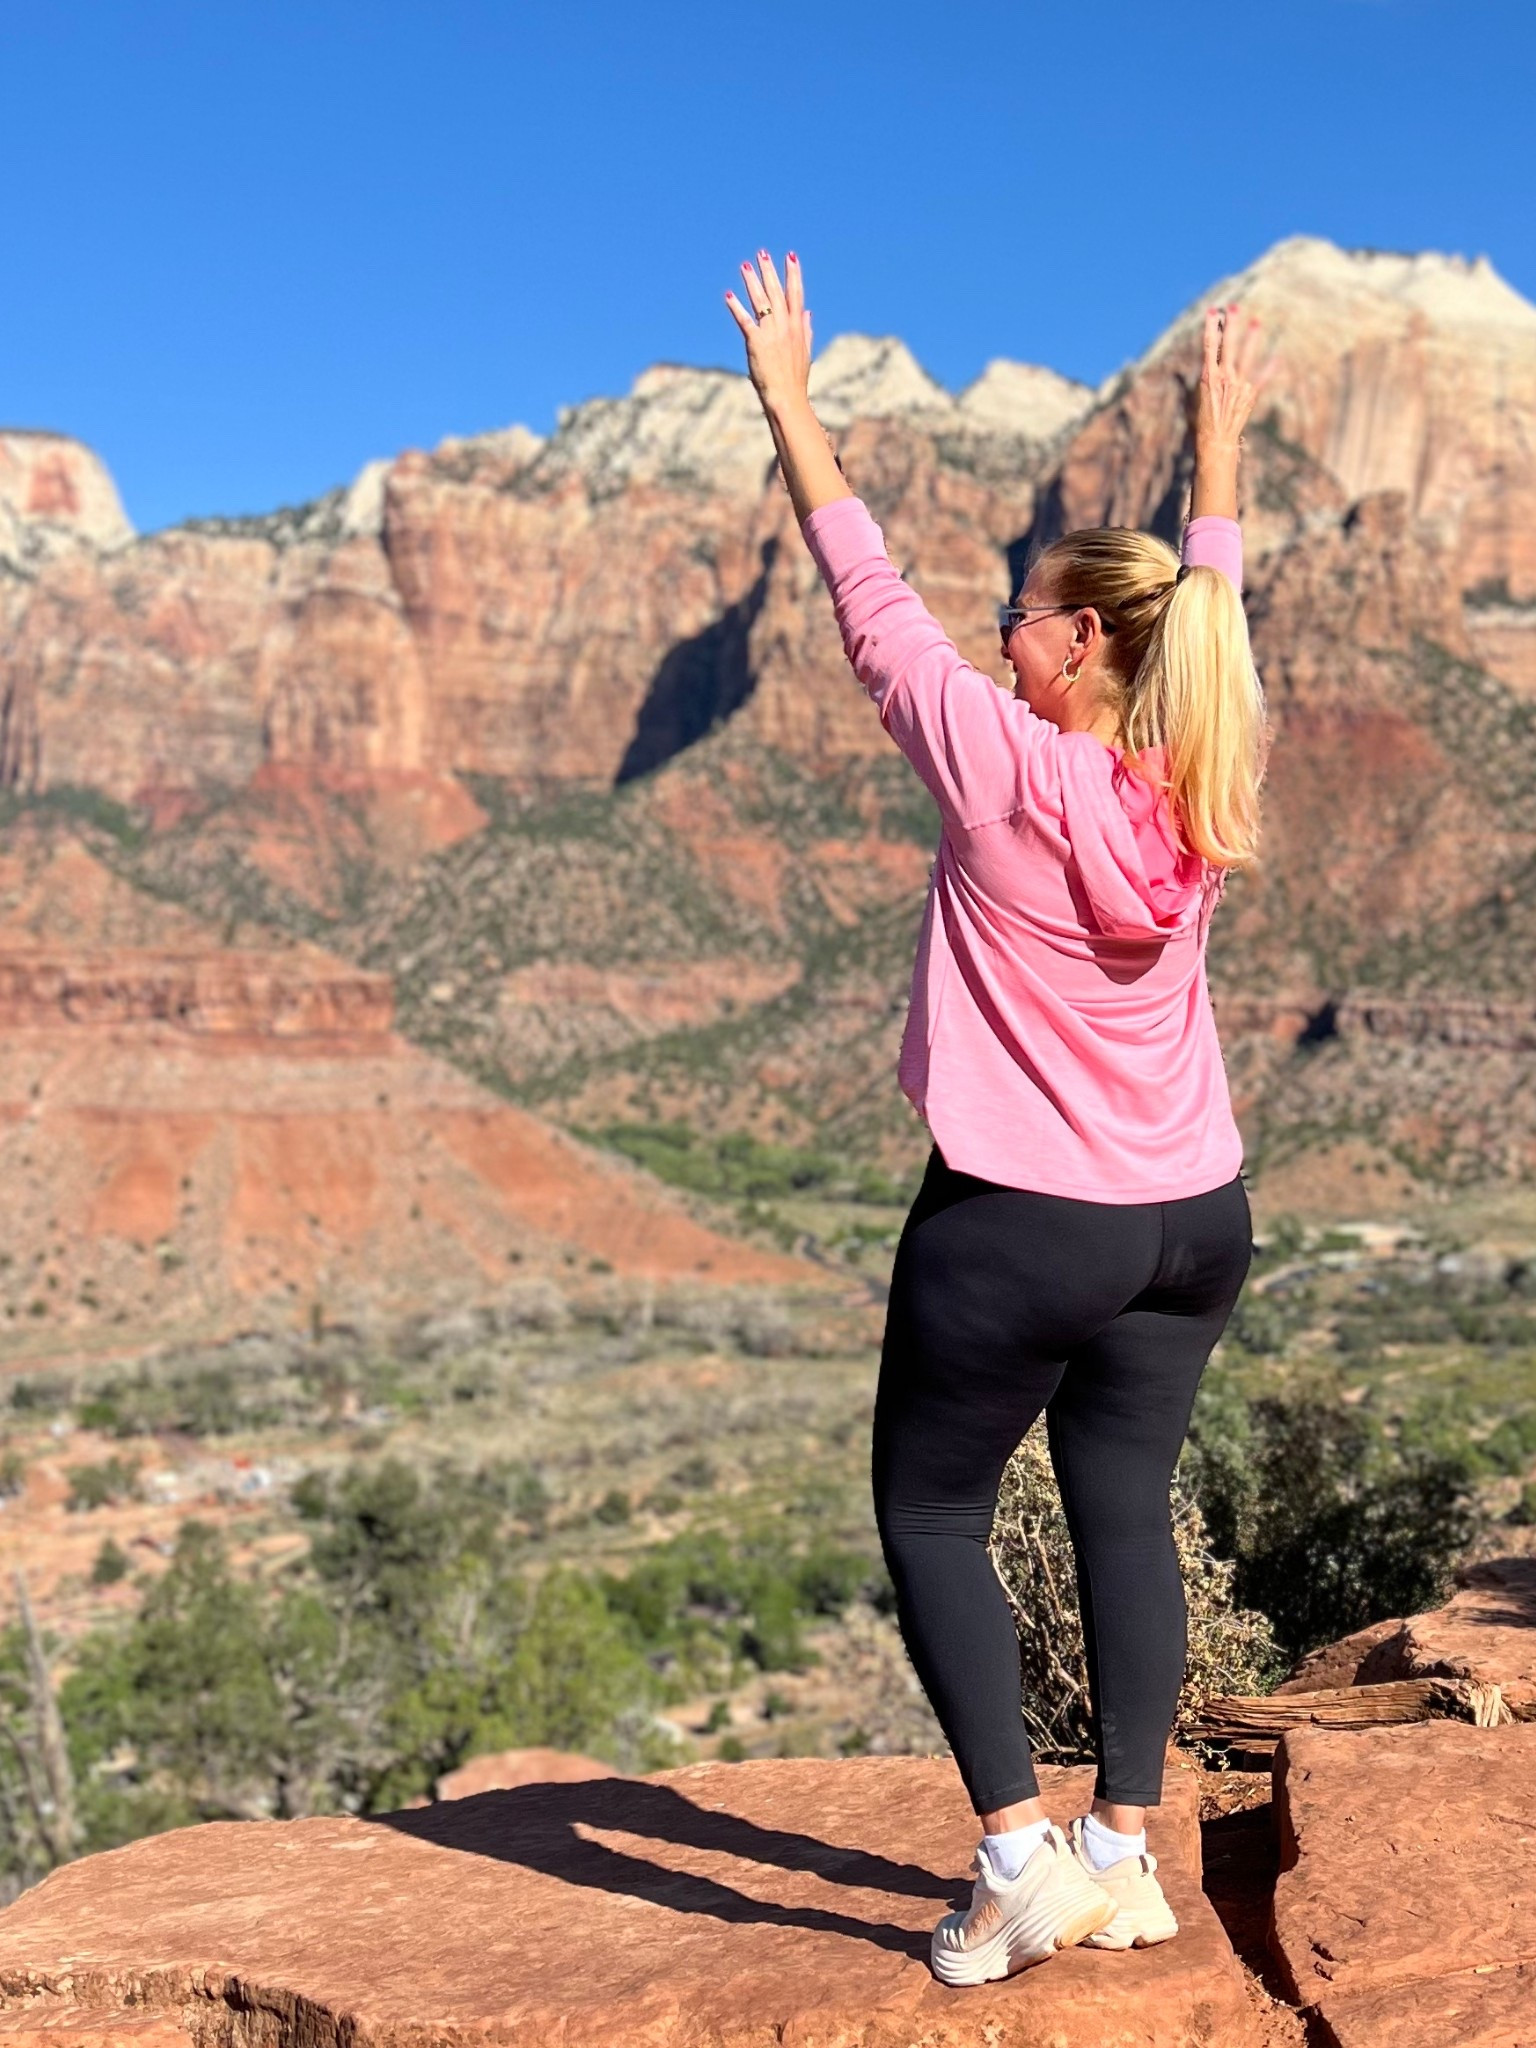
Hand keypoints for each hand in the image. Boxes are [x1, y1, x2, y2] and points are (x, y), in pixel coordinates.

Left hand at [725, 249, 812, 412]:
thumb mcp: (805, 352)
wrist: (787, 397)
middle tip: (762, 253)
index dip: (793, 274)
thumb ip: (806, 330)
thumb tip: (808, 313)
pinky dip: (736, 307)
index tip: (790, 256)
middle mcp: (785, 326)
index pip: (796, 294)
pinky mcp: (756, 342)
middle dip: (769, 271)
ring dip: (752, 282)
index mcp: (797, 327)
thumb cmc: (795, 379)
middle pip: (776, 292)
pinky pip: (744, 320)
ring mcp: (771, 333)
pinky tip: (729, 295)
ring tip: (745, 266)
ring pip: (760, 301)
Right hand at [1187, 303, 1272, 453]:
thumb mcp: (1202, 393)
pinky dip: (1270, 367)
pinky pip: (1262, 377)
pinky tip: (1278, 355)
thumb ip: (1210, 371)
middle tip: (1234, 307)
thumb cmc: (1206, 418)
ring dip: (1250, 339)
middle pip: (1227, 346)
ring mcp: (1238, 386)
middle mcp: (1223, 378)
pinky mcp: (1250, 395)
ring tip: (1256, 322)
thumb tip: (1213, 355)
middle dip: (1231, 325)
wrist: (1216, 440)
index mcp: (1208, 376)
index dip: (1211, 328)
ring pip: (1245, 356)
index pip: (1209, 346)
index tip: (1213, 311)